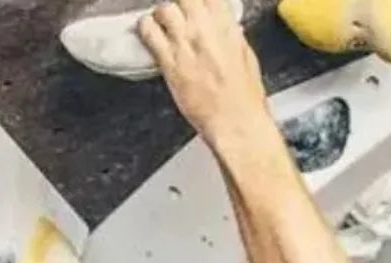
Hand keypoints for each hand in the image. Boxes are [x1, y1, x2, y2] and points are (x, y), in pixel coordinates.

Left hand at [139, 0, 269, 149]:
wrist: (235, 121)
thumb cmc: (243, 96)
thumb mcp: (245, 55)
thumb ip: (229, 35)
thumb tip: (223, 26)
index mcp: (226, 25)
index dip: (198, 0)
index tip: (195, 5)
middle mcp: (205, 29)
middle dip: (179, 4)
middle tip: (178, 14)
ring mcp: (186, 44)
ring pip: (164, 9)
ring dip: (161, 15)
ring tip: (162, 24)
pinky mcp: (170, 63)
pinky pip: (150, 33)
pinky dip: (145, 29)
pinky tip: (148, 33)